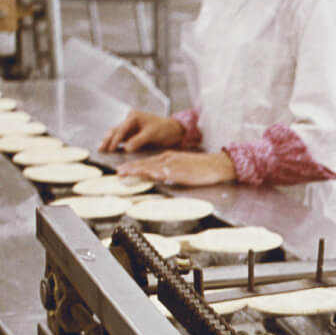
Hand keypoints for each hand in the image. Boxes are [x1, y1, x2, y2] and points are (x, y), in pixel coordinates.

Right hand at [99, 109, 183, 152]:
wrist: (174, 131)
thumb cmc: (164, 129)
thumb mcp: (152, 134)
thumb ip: (138, 140)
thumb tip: (126, 148)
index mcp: (134, 116)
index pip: (121, 129)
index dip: (115, 139)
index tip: (110, 148)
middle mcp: (130, 120)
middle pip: (115, 130)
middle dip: (107, 139)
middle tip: (100, 148)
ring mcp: (130, 128)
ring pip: (116, 134)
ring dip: (109, 141)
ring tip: (101, 149)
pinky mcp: (132, 135)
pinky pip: (122, 139)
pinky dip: (116, 144)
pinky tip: (110, 150)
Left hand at [118, 150, 235, 185]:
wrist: (217, 164)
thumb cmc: (204, 168)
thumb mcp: (184, 167)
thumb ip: (172, 171)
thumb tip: (162, 177)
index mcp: (169, 157)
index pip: (148, 161)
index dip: (135, 165)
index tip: (124, 169)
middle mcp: (168, 158)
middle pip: (145, 163)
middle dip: (131, 167)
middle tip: (118, 171)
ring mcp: (173, 164)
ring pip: (150, 166)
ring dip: (136, 169)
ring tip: (124, 172)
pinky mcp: (179, 171)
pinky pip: (162, 172)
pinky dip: (151, 173)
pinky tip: (144, 174)